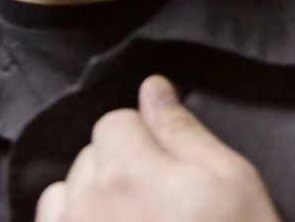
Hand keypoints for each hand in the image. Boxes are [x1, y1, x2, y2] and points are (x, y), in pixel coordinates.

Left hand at [36, 75, 280, 221]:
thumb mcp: (231, 180)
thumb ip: (183, 130)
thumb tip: (152, 87)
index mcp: (127, 173)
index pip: (115, 122)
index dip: (147, 136)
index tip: (172, 165)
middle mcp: (84, 208)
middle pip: (88, 157)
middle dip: (118, 165)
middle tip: (161, 200)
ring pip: (63, 195)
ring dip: (89, 200)